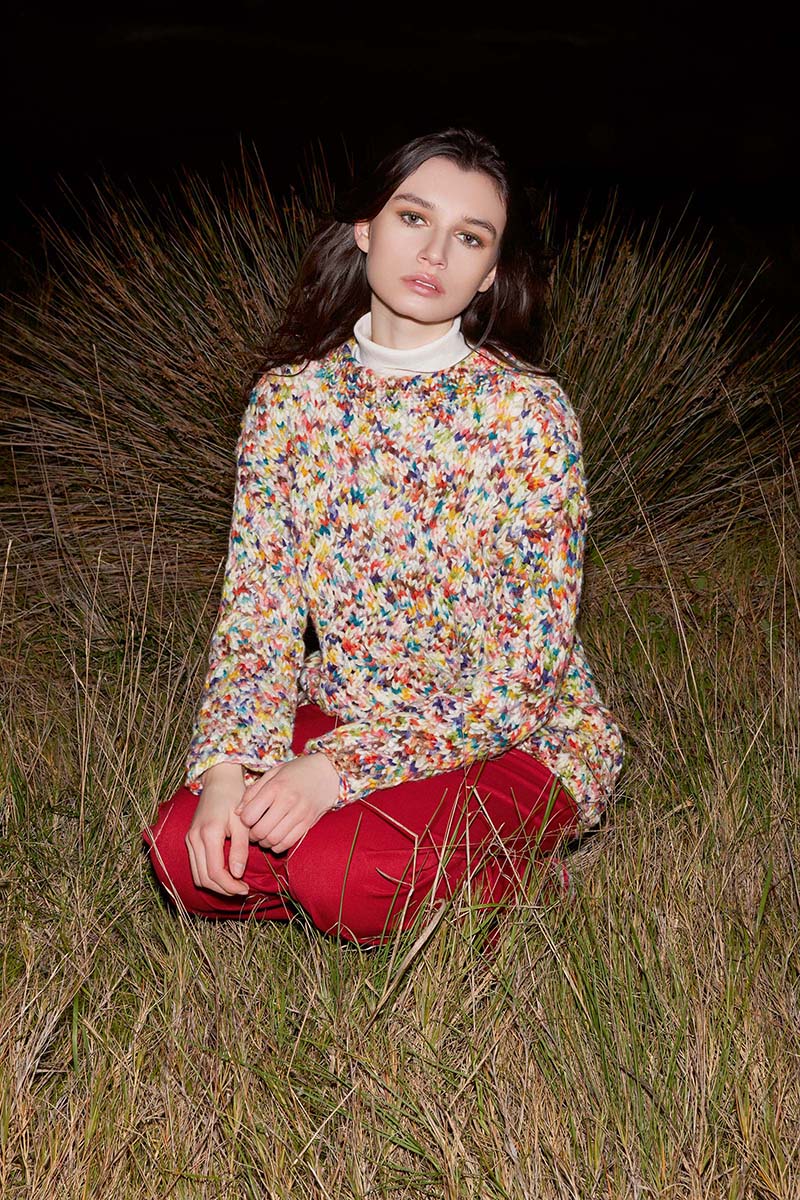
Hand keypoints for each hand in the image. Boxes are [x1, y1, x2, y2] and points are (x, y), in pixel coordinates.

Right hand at [185, 762, 248, 895]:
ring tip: (235, 885)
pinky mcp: (189, 840)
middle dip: (223, 889)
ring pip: (197, 875)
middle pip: (204, 878)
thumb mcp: (242, 823)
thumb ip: (240, 849)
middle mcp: (193, 839)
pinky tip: (225, 875)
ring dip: (215, 885)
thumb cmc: (234, 798)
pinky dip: (208, 876)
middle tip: (242, 890)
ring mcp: (189, 840)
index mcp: (208, 834)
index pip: (215, 872)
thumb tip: (237, 874)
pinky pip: (195, 866)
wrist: (219, 782)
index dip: (230, 886)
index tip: (246, 889)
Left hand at [236, 753, 340, 853]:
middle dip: (253, 835)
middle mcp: (288, 801)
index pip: (250, 814)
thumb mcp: (273, 774)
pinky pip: (288, 843)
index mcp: (276, 787)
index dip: (244, 820)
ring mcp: (300, 814)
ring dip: (264, 842)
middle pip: (261, 830)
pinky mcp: (308, 823)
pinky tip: (276, 838)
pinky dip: (278, 845)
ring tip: (264, 835)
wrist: (327, 772)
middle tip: (253, 831)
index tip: (247, 818)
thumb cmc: (297, 771)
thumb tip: (238, 812)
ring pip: (274, 839)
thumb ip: (253, 792)